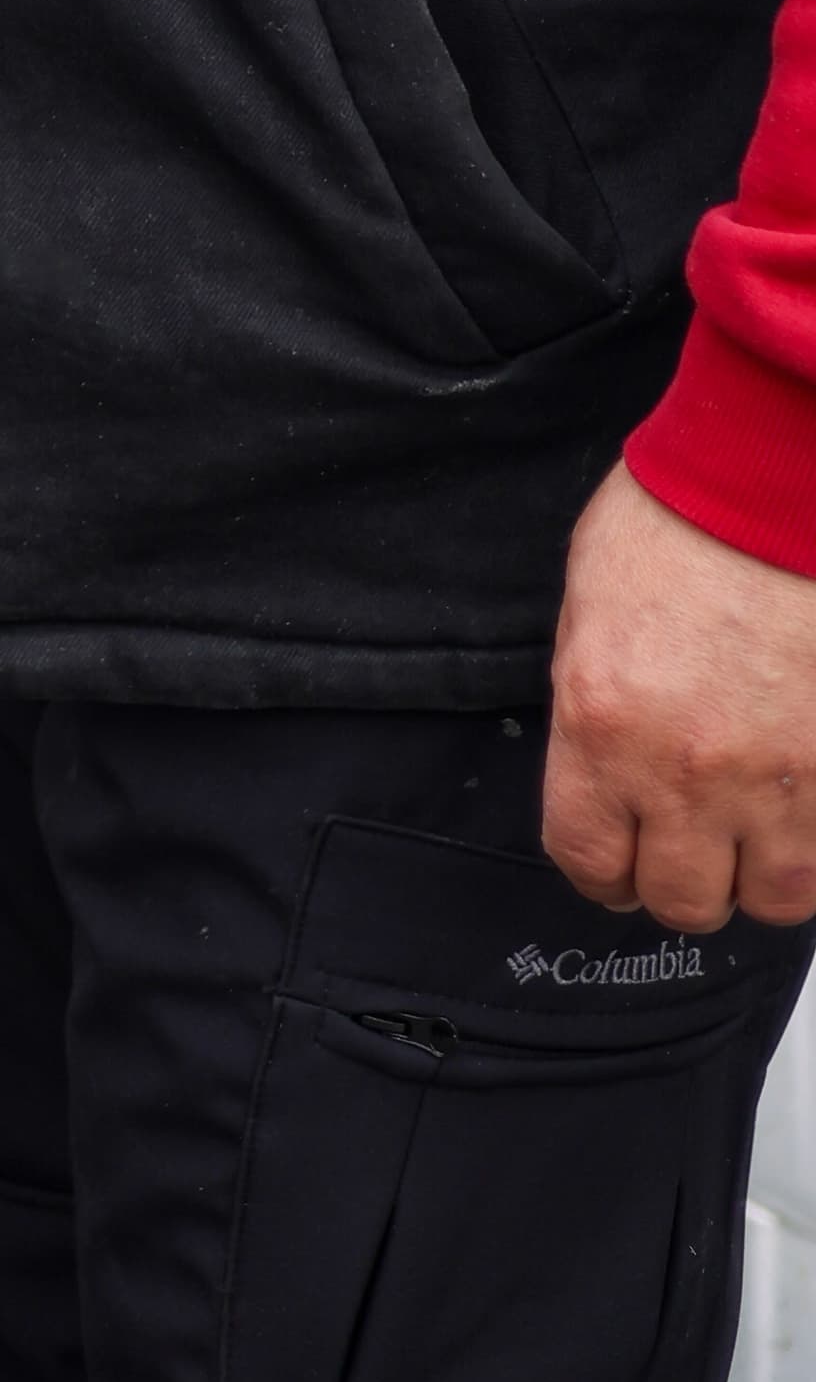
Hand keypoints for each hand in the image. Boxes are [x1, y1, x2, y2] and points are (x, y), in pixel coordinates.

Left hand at [543, 459, 815, 925]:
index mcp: (602, 725)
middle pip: (680, 899)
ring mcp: (780, 780)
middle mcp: (687, 769)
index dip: (601, 870)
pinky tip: (798, 805)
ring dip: (758, 873)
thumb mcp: (588, 611)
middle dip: (679, 878)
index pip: (587, 858)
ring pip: (770, 898)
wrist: (774, 482)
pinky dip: (811, 842)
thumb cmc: (680, 520)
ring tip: (754, 831)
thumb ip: (593, 705)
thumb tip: (600, 770)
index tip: (616, 860)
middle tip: (688, 844)